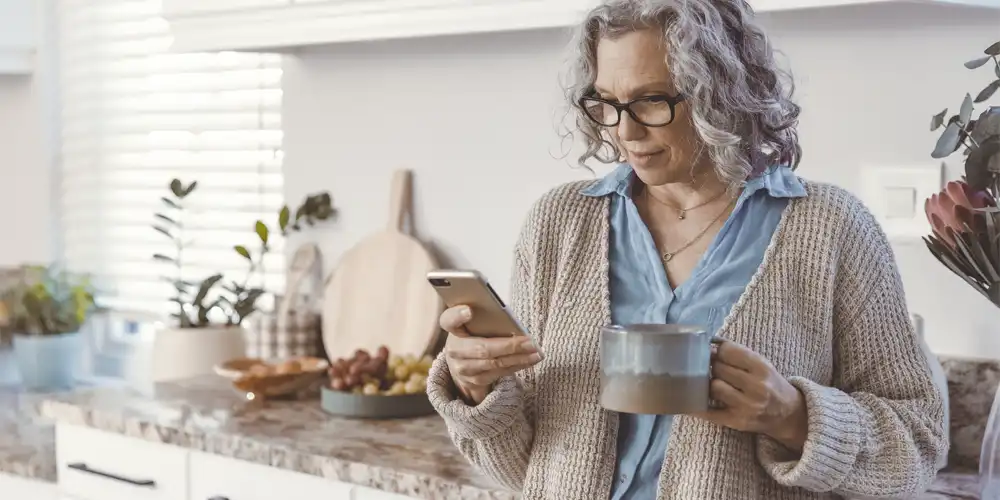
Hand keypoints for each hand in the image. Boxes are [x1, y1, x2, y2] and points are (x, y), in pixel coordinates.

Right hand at [440, 305, 542, 404]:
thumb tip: (510, 320)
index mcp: (453, 329)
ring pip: (494, 363)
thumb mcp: (474, 325)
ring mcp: (463, 368)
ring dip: (519, 358)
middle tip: (530, 342)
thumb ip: (485, 319)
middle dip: (510, 346)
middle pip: (482, 348)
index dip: (457, 315)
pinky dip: (517, 366)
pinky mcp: (474, 381)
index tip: (469, 310)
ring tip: (536, 352)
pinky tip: (530, 360)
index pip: (449, 320)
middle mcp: (454, 350)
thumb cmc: (474, 335)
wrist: (462, 362)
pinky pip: (499, 373)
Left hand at [692, 340, 808, 452]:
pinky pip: (709, 413)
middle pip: (719, 369)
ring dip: (709, 384)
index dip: (718, 350)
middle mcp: (756, 387)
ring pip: (714, 387)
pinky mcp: (736, 421)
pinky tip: (688, 401)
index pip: (728, 351)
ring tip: (713, 383)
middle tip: (713, 368)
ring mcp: (746, 406)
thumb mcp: (761, 364)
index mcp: (762, 368)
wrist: (788, 414)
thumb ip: (738, 354)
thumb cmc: (770, 384)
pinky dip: (696, 407)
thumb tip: (710, 343)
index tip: (715, 352)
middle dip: (712, 367)